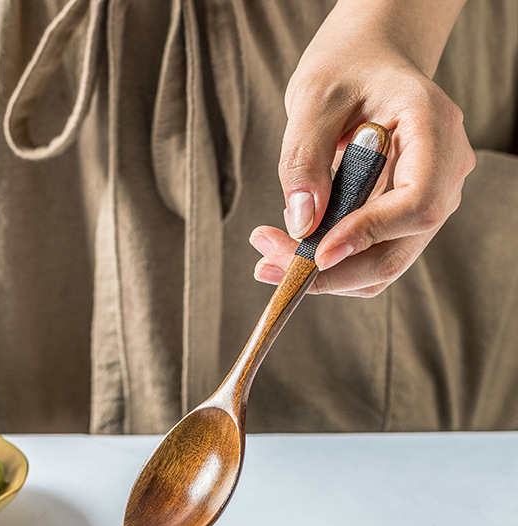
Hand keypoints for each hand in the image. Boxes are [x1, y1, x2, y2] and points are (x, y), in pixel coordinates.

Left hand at [249, 0, 475, 297]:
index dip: (368, 234)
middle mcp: (443, 172)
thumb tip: (303, 224)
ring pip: (378, 266)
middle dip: (329, 270)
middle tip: (265, 265)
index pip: (418, 202)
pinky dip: (325, 264)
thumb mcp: (313, 98)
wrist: (365, 68)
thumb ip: (305, 158)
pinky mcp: (400, 222)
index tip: (316, 252)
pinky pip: (366, 260)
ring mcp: (426, 201)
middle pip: (396, 250)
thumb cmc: (344, 73)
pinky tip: (288, 243)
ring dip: (320, 273)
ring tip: (266, 249)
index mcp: (434, 129)